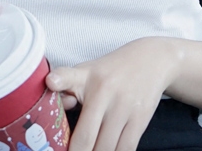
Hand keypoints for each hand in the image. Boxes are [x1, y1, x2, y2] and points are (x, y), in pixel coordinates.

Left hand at [44, 37, 181, 150]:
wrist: (151, 60)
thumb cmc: (111, 71)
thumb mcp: (88, 71)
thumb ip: (68, 87)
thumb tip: (54, 102)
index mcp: (86, 77)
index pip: (69, 76)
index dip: (58, 80)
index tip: (50, 82)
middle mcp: (104, 92)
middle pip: (85, 136)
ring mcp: (123, 107)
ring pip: (105, 149)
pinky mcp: (139, 119)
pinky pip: (125, 149)